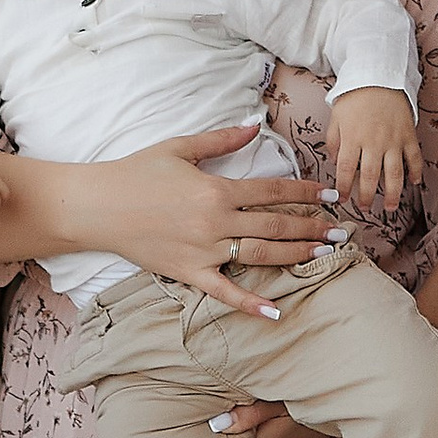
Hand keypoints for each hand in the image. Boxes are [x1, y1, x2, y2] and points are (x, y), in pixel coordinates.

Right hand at [93, 124, 338, 322]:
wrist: (96, 206)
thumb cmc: (134, 173)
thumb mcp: (179, 148)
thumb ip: (222, 139)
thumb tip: (255, 125)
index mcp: (217, 189)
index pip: (273, 191)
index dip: (306, 192)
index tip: (330, 195)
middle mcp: (216, 222)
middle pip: (276, 226)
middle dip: (313, 228)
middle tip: (341, 232)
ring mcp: (203, 251)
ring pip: (261, 256)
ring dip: (297, 256)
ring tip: (324, 255)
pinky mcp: (188, 273)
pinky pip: (224, 292)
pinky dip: (250, 304)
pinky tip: (276, 312)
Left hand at [328, 87, 421, 217]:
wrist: (379, 75)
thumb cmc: (355, 96)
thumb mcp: (336, 116)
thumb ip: (333, 141)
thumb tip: (334, 162)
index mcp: (352, 138)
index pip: (345, 170)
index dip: (344, 188)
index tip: (343, 199)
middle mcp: (373, 142)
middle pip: (370, 177)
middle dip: (367, 196)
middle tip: (365, 208)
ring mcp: (393, 140)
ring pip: (394, 173)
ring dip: (392, 193)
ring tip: (389, 207)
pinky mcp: (408, 135)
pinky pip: (414, 157)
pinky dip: (415, 172)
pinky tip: (414, 183)